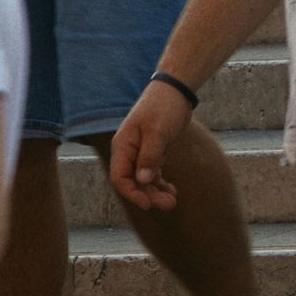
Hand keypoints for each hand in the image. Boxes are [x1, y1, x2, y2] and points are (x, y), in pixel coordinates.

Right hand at [108, 77, 192, 212]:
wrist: (175, 90)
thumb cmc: (164, 106)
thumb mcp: (158, 131)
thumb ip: (149, 156)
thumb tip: (142, 180)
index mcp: (123, 146)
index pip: (120, 177)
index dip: (132, 193)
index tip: (148, 204)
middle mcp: (128, 152)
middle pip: (133, 182)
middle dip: (148, 195)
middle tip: (169, 205)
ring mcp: (140, 153)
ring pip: (144, 180)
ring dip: (156, 191)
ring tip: (173, 200)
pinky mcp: (152, 152)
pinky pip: (153, 173)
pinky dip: (161, 183)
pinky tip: (172, 190)